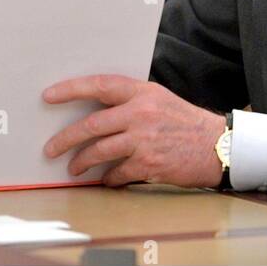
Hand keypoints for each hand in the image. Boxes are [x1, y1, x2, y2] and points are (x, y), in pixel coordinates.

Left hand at [42, 75, 225, 188]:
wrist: (217, 145)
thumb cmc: (186, 122)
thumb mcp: (160, 99)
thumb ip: (131, 101)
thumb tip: (97, 110)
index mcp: (143, 92)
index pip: (100, 85)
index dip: (71, 89)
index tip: (49, 96)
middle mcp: (141, 113)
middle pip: (91, 125)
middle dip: (65, 139)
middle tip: (51, 149)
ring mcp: (144, 139)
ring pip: (99, 151)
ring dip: (81, 162)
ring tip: (74, 168)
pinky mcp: (148, 163)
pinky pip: (117, 173)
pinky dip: (108, 179)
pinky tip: (106, 180)